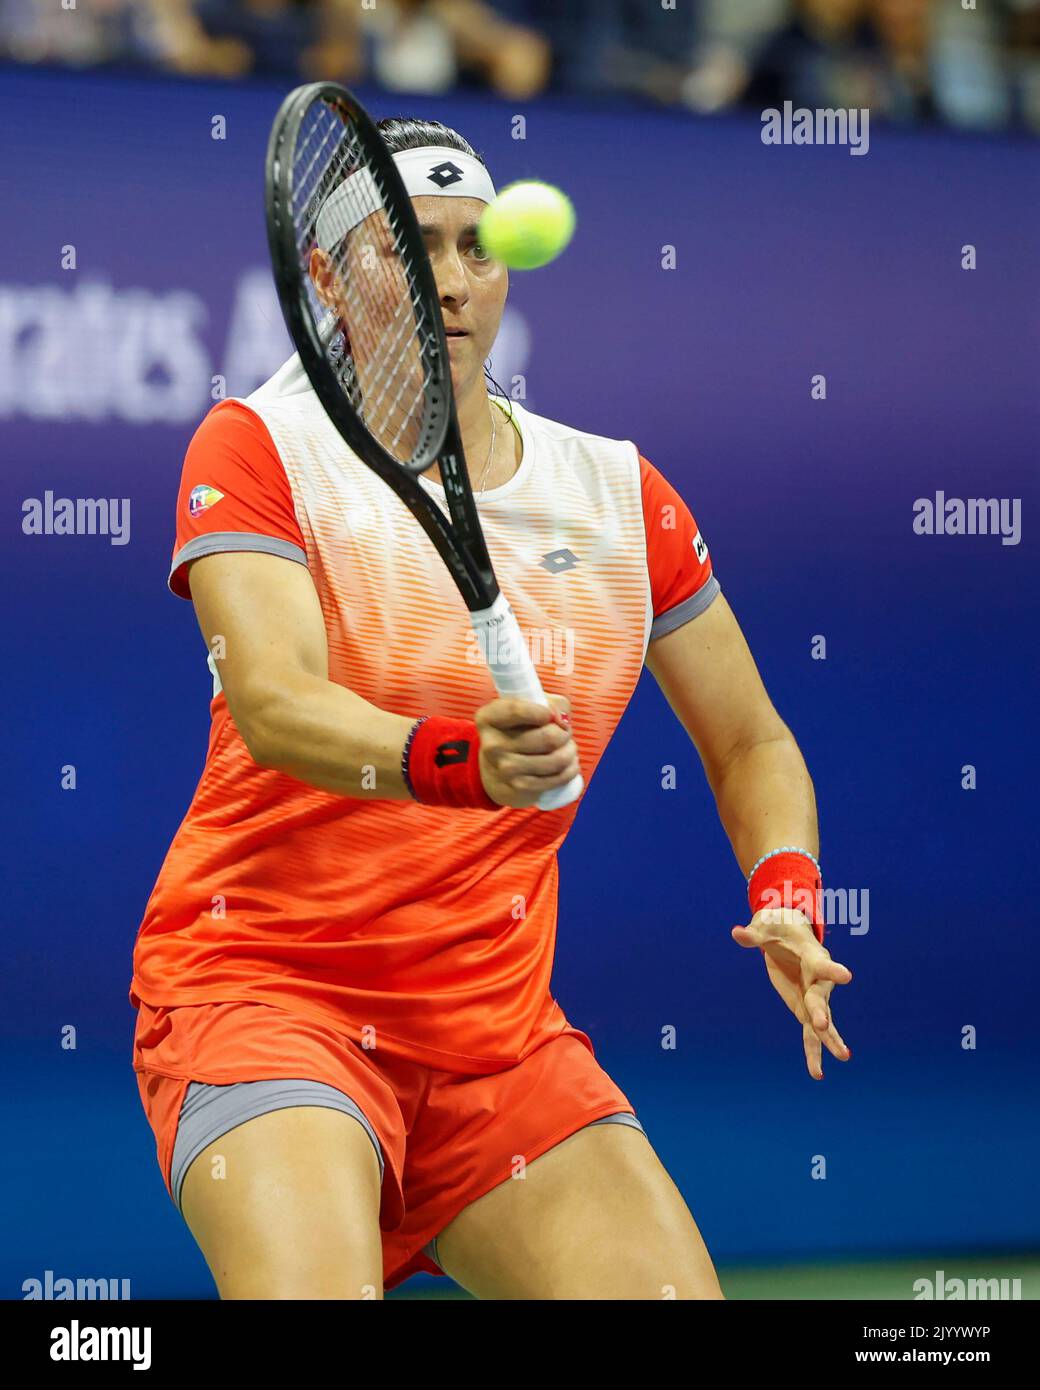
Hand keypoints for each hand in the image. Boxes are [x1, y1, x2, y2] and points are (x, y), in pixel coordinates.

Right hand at [475, 693, 578, 808]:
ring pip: (557, 758)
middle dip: (564, 733)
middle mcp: (493, 745)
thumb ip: (547, 702)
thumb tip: (562, 719)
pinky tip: (570, 764)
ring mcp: (506, 769)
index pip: (517, 710)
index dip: (544, 711)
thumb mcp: (523, 709)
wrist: (496, 773)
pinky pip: (558, 777)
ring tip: (567, 748)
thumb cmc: (516, 732)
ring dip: (570, 751)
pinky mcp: (520, 787)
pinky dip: (571, 769)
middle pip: (548, 736)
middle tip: (563, 733)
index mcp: (488, 719)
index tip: (551, 715)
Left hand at [731, 908, 852, 1079]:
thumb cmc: (779, 927)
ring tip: (843, 1057)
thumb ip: (754, 935)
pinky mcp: (806, 1009)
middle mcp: (819, 979)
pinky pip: (811, 1034)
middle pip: (819, 997)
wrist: (789, 935)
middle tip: (822, 1025)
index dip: (833, 970)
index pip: (822, 963)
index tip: (847, 977)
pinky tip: (818, 1073)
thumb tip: (736, 933)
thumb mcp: (765, 927)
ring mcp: (814, 997)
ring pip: (822, 1022)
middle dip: (821, 1011)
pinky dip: (813, 1052)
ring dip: (829, 1039)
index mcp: (812, 956)